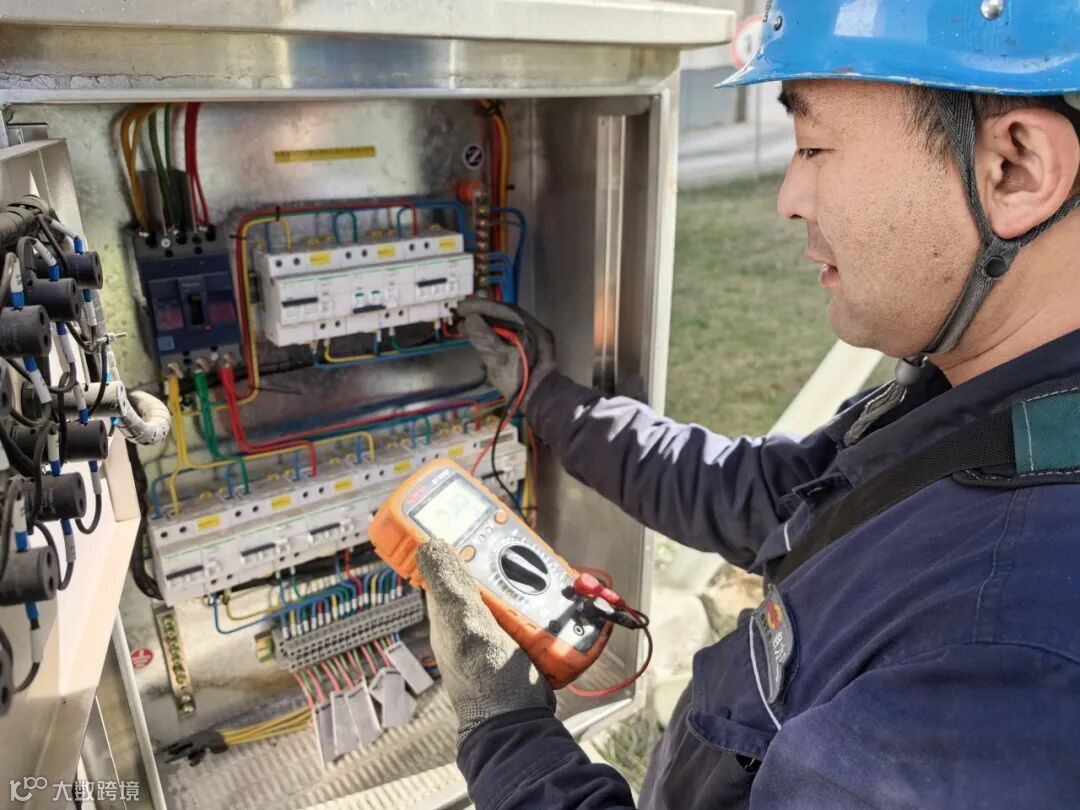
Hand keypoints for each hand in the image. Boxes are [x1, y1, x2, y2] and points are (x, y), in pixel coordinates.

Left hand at [416, 538, 555, 744]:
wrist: (520, 725)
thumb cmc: (487, 682)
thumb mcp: (467, 628)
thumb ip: (451, 589)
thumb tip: (429, 544)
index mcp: (447, 610)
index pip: (449, 562)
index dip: (461, 538)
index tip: (481, 519)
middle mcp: (469, 616)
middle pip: (488, 571)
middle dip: (508, 557)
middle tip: (526, 546)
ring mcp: (496, 628)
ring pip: (514, 587)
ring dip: (532, 578)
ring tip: (549, 570)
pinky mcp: (521, 638)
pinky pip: (533, 608)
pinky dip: (545, 600)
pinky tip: (558, 596)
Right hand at [455, 299, 556, 407]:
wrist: (541, 405)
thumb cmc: (523, 383)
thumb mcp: (501, 360)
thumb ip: (486, 338)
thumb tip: (470, 320)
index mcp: (532, 328)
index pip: (504, 310)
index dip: (482, 306)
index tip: (463, 307)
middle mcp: (534, 331)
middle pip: (505, 317)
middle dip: (482, 314)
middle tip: (461, 314)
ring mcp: (531, 343)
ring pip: (505, 327)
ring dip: (484, 325)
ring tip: (465, 326)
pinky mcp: (525, 354)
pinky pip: (506, 338)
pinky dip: (491, 336)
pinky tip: (478, 338)